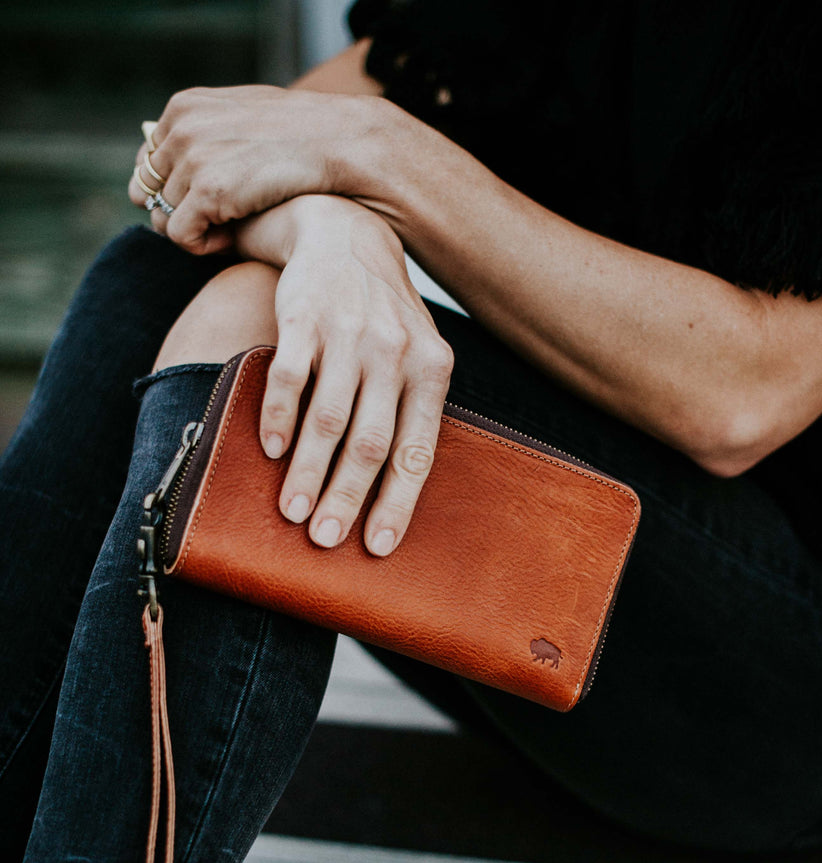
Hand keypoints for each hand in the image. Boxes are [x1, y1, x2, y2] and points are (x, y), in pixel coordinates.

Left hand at [128, 86, 376, 254]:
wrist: (343, 145)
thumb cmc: (306, 137)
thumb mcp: (249, 117)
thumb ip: (213, 131)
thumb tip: (188, 152)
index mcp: (185, 107)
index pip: (149, 162)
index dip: (174, 191)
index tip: (208, 206)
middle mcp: (181, 128)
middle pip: (149, 191)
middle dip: (179, 212)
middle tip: (219, 223)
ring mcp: (192, 158)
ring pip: (163, 218)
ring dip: (197, 232)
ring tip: (234, 231)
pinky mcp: (207, 191)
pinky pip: (181, 236)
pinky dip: (202, 247)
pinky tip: (234, 242)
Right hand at [237, 195, 453, 555]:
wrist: (347, 238)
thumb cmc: (384, 317)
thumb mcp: (417, 355)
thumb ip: (410, 408)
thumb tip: (391, 486)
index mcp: (431, 370)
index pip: (416, 450)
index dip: (397, 502)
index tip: (378, 546)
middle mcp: (395, 354)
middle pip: (370, 443)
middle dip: (346, 498)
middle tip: (324, 540)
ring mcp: (350, 334)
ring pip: (329, 418)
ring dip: (308, 471)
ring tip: (293, 511)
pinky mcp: (304, 318)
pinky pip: (290, 378)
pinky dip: (279, 419)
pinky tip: (271, 451)